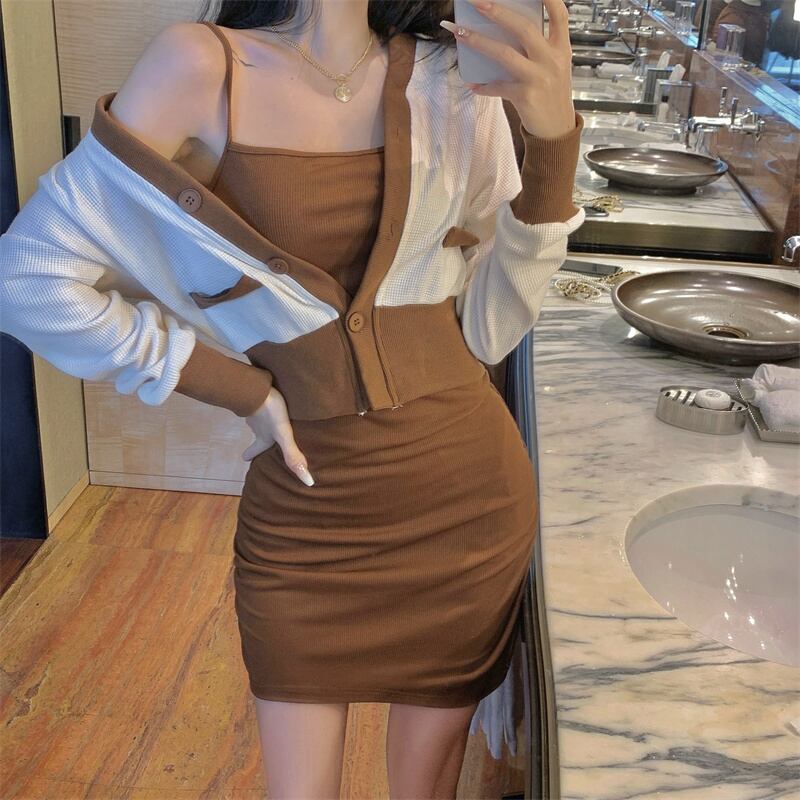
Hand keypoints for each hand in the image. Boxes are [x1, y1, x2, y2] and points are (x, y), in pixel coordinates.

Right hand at [242, 387, 314, 485]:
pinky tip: (270, 400)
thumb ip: (293, 455)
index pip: (255, 450)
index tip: (245, 458)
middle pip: (258, 434)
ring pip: (259, 418)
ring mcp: (255, 410)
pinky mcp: (257, 395)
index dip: (251, 454)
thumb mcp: (283, 435)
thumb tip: (307, 481)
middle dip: (261, 437)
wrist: (256, 386)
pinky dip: (264, 405)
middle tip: (264, 438)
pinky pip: (260, 403)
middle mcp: (256, 426)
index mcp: (263, 436)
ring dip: (263, 420)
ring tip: (270, 418)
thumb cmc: (270, 413)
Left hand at [440, 0, 575, 139]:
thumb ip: (538, 49)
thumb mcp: (554, 67)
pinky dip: (483, 86)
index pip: (559, 14)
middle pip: (524, 28)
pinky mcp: (525, 97)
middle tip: (477, 2)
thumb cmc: (551, 94)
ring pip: (505, 54)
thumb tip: (503, 33)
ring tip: (460, 33)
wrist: (557, 130)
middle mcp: (552, 60)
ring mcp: (539, 78)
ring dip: (479, 42)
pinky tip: (472, 84)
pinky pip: (498, 87)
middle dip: (498, 12)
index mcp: (561, 48)